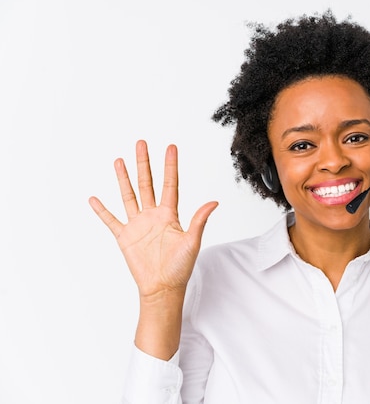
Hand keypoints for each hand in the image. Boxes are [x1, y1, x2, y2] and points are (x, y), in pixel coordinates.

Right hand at [89, 140, 217, 299]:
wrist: (163, 288)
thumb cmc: (180, 268)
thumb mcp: (192, 242)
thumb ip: (199, 220)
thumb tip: (214, 202)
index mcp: (170, 215)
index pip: (170, 184)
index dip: (170, 166)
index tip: (170, 147)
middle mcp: (153, 216)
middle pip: (147, 184)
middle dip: (144, 163)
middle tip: (141, 143)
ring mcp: (138, 225)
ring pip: (129, 196)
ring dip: (123, 179)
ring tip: (119, 160)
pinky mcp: (125, 237)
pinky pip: (111, 220)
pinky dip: (102, 210)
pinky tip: (94, 198)